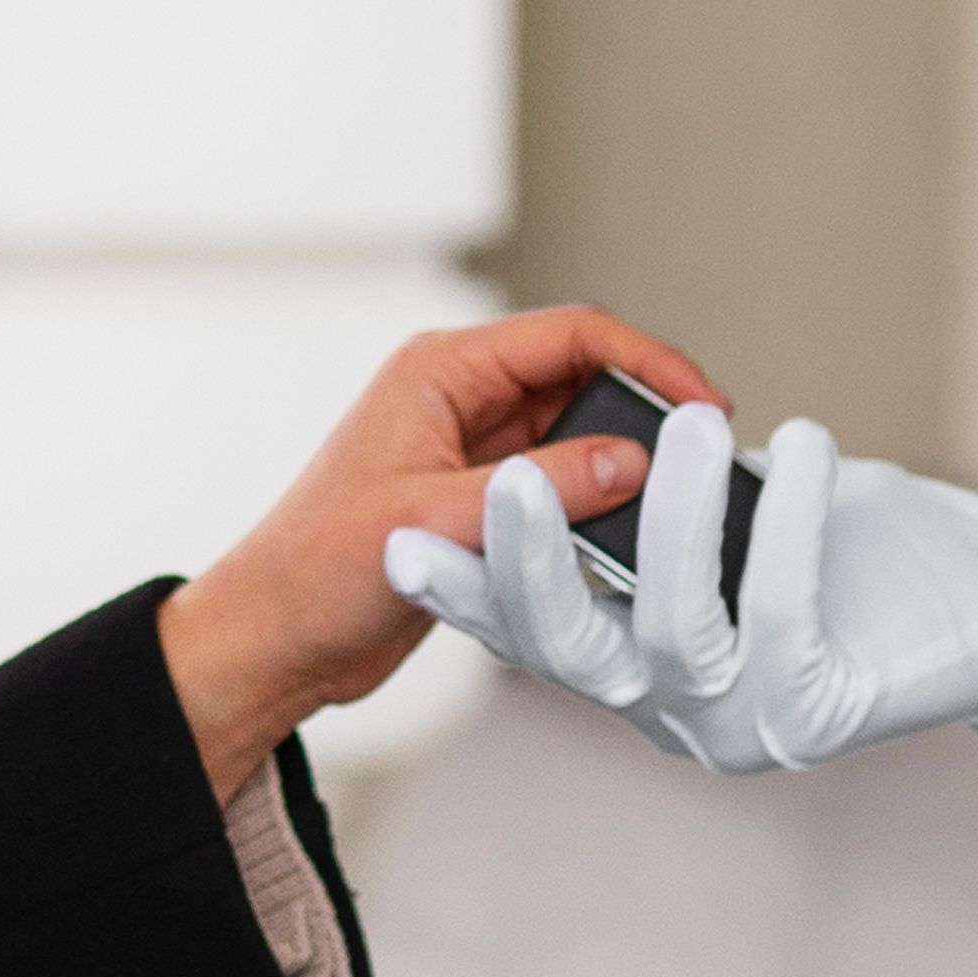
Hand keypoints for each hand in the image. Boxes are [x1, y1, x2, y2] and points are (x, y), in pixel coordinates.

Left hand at [157, 304, 723, 793]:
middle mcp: (460, 399)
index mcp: (440, 371)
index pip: (571, 334)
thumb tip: (633, 463)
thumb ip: (540, 490)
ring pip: (575, 435)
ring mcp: (471, 452)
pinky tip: (625, 540)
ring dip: (620, 465)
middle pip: (583, 378)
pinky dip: (593, 507)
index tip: (705, 405)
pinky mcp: (478, 503)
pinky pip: (557, 488)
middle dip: (644, 412)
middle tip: (703, 460)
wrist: (272, 641)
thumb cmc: (318, 570)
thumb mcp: (437, 522)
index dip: (648, 360)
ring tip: (673, 504)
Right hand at [383, 405, 977, 779]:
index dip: (468, 591)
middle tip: (500, 480)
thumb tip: (599, 446)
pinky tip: (800, 444)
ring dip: (666, 520)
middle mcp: (678, 713)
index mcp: (644, 676)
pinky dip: (783, 517)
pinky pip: (780, 606)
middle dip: (525, 566)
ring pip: (669, 630)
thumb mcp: (749, 518)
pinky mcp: (820, 709)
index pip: (535, 633)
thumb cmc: (877, 554)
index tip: (397, 541)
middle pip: (573, 651)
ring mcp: (745, 722)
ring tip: (680, 420)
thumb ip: (666, 506)